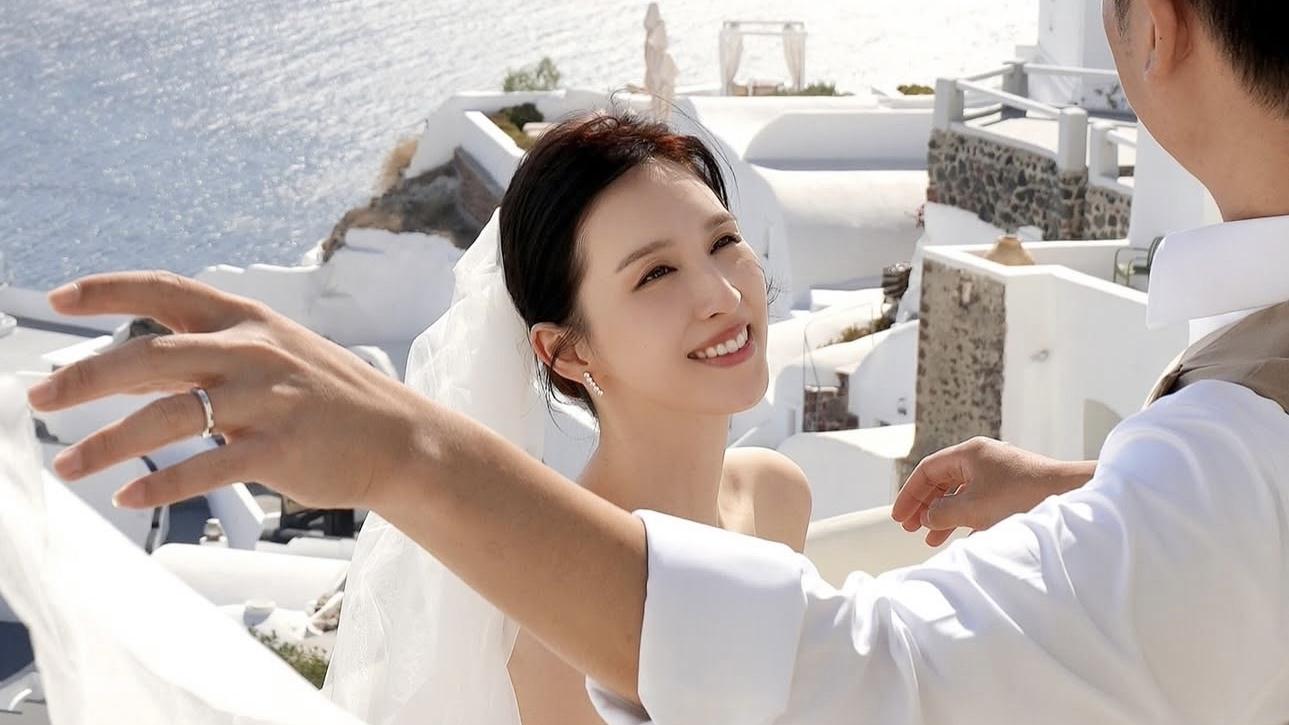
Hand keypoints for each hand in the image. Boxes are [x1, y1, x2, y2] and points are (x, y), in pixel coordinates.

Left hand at [25, 271, 427, 509]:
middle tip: (39, 399)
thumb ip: (203, 356)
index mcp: (248, 321)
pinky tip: (129, 498)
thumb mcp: (270, 356)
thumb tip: (125, 366)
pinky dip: (162, 485)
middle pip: (152, 355)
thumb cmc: (327, 397)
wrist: (400, 437)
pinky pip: (207, 467)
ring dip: (109, 444)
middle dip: (86, 377)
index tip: (56, 298)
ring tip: (68, 467)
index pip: (166, 291)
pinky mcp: (281, 449)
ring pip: (170, 416)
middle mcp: (253, 352)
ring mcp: (268, 400)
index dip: (108, 290)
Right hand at [890, 437, 1094, 546]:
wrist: (1070, 497)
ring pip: (959, 494)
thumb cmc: (1022, 497)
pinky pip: (977, 503)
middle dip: (924, 505)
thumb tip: (928, 517)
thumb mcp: (972, 507)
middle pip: (941, 481)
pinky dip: (964, 518)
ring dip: (943, 515)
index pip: (927, 470)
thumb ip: (942, 513)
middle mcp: (981, 460)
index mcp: (969, 454)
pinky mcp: (1011, 490)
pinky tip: (959, 537)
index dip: (909, 494)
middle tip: (909, 527)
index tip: (898, 517)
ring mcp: (997, 474)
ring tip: (930, 538)